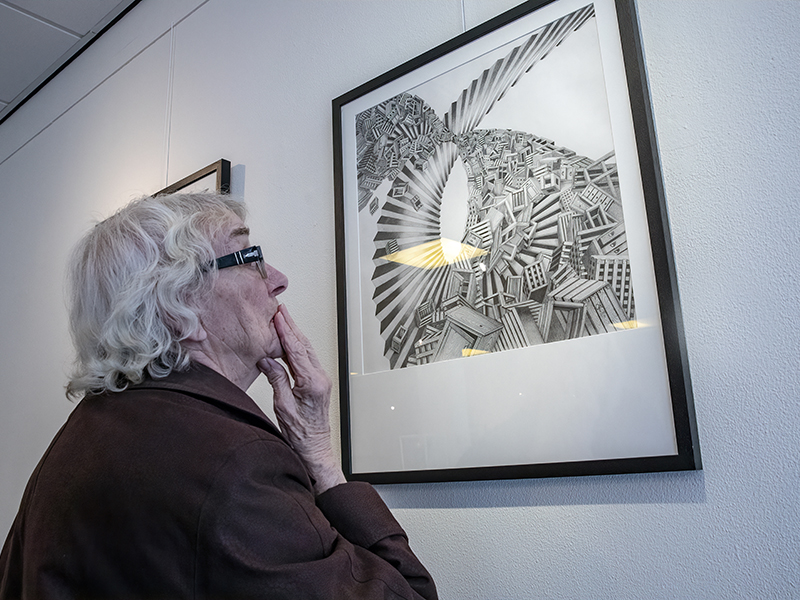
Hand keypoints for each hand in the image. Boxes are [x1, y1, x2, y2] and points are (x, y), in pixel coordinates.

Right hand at [258, 305, 346, 494]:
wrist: (314, 449)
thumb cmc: (300, 435)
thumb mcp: (283, 406)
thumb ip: (277, 379)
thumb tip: (267, 359)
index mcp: (313, 383)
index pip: (297, 351)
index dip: (286, 331)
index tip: (278, 316)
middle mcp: (320, 378)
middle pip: (304, 346)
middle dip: (291, 326)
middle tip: (280, 310)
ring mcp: (321, 379)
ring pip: (306, 350)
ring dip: (294, 334)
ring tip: (283, 319)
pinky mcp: (318, 383)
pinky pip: (307, 359)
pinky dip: (297, 346)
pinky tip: (289, 340)